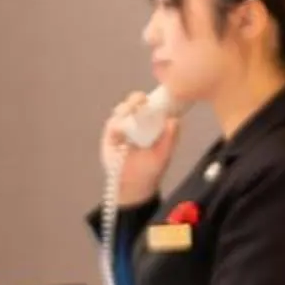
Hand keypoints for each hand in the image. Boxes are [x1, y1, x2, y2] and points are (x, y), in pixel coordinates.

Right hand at [100, 92, 180, 206]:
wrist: (134, 186)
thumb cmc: (151, 169)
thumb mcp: (164, 154)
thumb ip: (171, 138)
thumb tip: (174, 119)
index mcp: (152, 123)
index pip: (151, 104)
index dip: (152, 99)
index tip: (154, 98)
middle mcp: (136, 122)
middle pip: (134, 102)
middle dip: (136, 99)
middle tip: (141, 101)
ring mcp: (122, 127)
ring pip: (121, 110)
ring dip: (126, 109)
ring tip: (130, 113)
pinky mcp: (110, 136)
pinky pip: (112, 124)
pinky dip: (117, 124)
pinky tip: (121, 129)